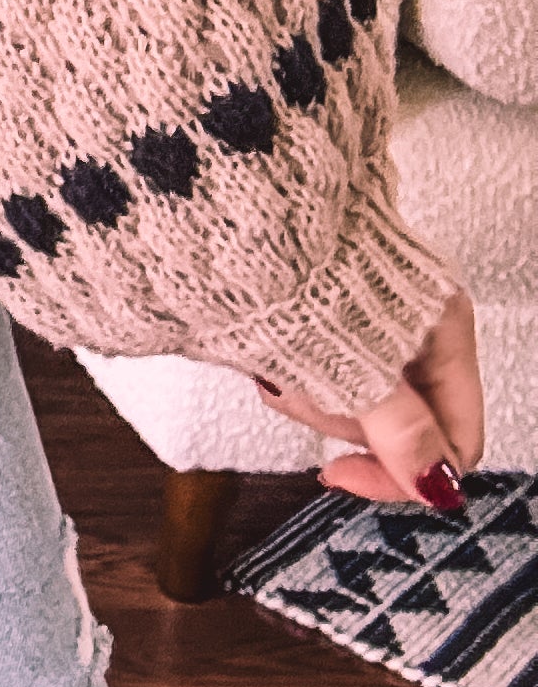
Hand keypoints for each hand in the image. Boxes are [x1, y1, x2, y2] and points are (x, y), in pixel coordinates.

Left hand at [239, 284, 483, 511]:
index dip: (404, 473)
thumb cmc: (292, 269)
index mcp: (445, 330)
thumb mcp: (353, 364)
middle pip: (401, 423)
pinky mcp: (326, 314)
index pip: (456, 440)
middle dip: (341, 420)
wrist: (230, 199)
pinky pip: (322, 372)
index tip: (338, 474)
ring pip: (354, 400)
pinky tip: (263, 354)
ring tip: (272, 361)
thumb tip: (441, 488)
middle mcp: (418, 326)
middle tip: (295, 388)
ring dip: (309, 395)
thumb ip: (403, 431)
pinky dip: (292, 373)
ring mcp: (372, 319)